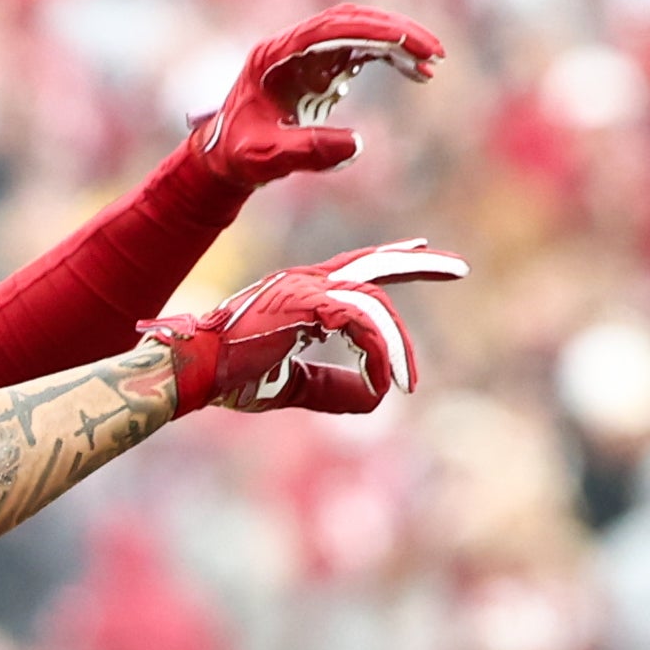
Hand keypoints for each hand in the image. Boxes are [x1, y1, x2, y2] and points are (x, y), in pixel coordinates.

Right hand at [140, 241, 462, 416]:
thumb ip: (330, 387)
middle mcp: (306, 281)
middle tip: (458, 267)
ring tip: (411, 381)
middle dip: (418, 264)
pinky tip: (387, 382)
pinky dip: (380, 352)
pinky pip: (362, 323)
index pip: (358, 270)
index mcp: (302, 292)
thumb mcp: (291, 385)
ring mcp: (305, 288)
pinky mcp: (305, 304)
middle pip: (374, 264)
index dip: (393, 260)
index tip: (423, 250)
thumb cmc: (230, 376)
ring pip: (374, 302)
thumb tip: (375, 399)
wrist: (192, 370)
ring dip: (398, 344)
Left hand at [193, 6, 443, 187]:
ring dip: (397, 42)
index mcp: (274, 54)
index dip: (370, 29)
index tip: (406, 40)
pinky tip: (414, 73)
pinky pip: (360, 51)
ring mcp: (307, 55)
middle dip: (395, 31)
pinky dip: (388, 58)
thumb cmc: (237, 157)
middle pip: (350, 20)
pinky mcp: (319, 68)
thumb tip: (357, 144)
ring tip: (431, 66)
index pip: (329, 28)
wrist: (221, 159)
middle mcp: (292, 46)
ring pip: (359, 32)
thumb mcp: (265, 159)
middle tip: (435, 53)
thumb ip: (306, 152)